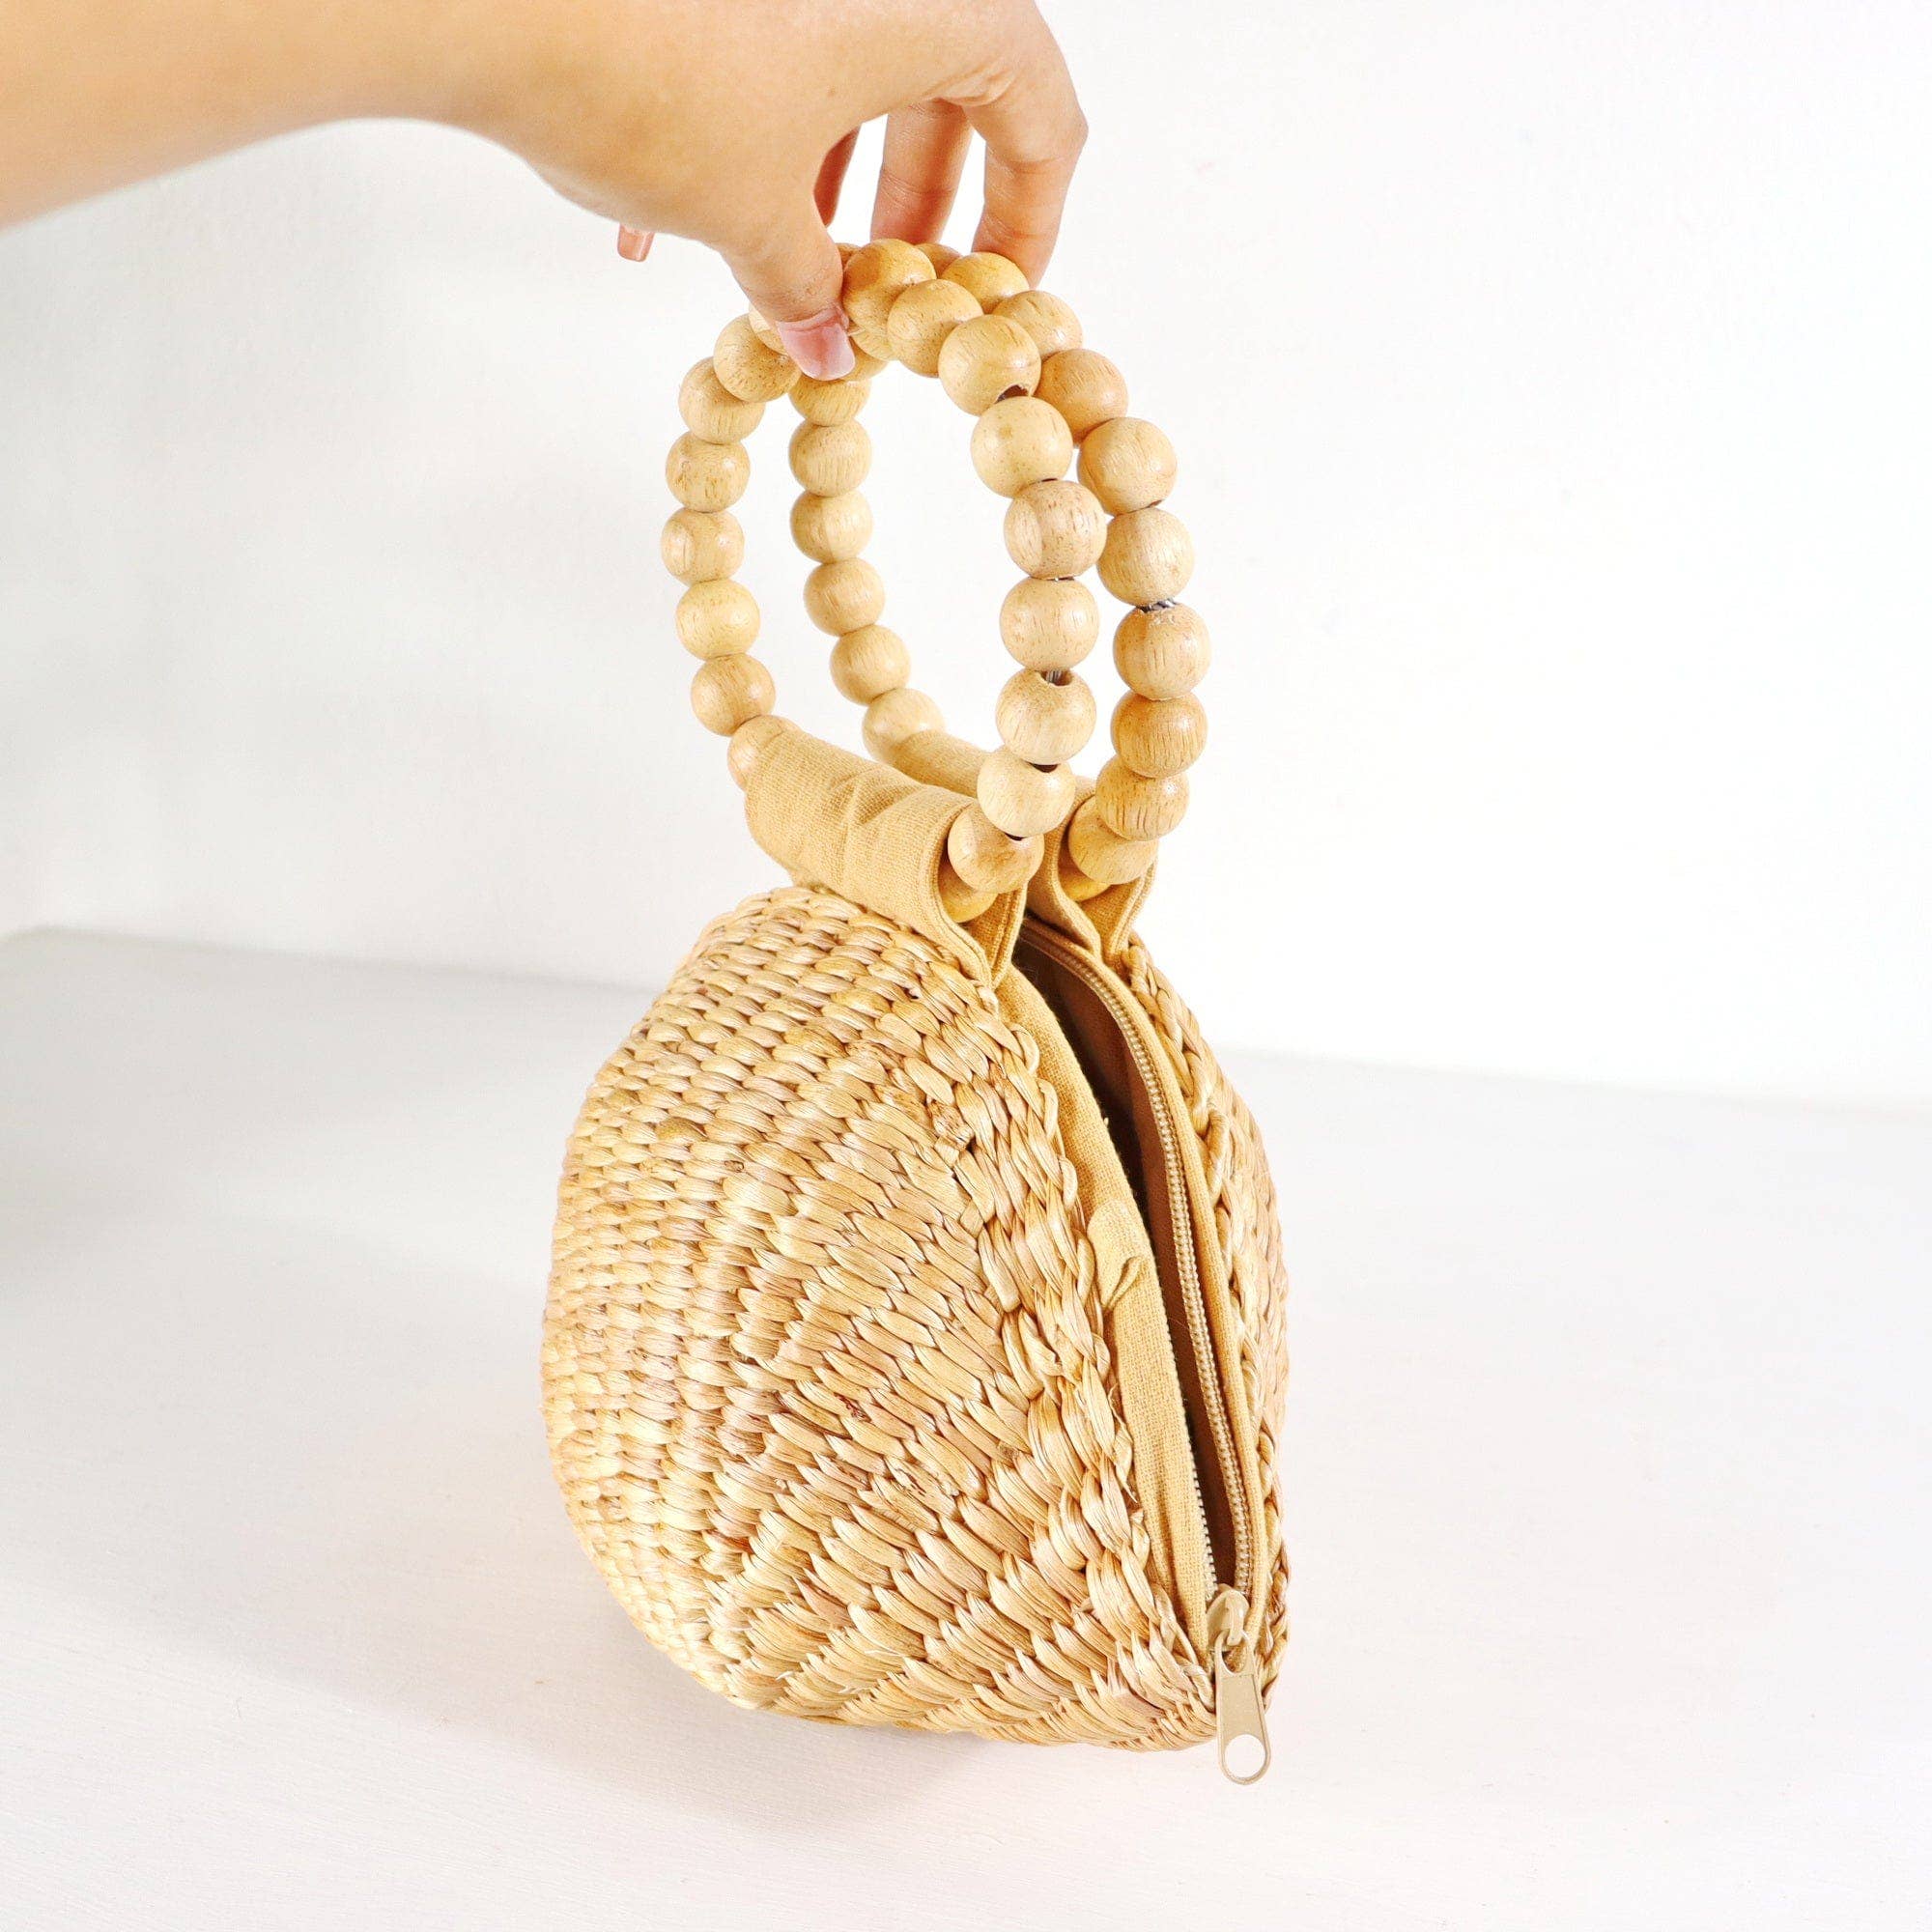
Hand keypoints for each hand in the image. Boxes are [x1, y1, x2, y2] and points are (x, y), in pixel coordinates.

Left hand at [461, 0, 1086, 375]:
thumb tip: (827, 346)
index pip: (1041, 118)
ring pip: (850, 70)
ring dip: (822, 178)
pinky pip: (773, 44)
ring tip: (776, 271)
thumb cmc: (656, 85)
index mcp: (936, 10)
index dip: (1027, 221)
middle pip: (945, 93)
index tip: (991, 291)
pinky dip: (749, 128)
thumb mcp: (753, 217)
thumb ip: (808, 288)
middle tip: (876, 294)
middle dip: (908, 209)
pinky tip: (667, 217)